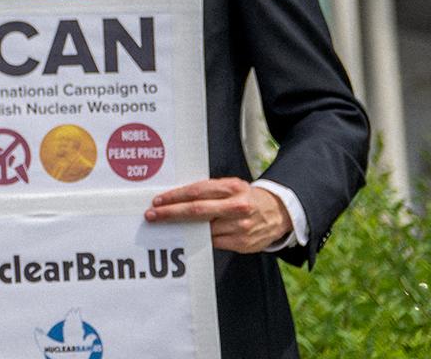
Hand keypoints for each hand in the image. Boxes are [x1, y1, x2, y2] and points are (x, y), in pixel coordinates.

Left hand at [146, 176, 291, 253]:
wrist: (278, 213)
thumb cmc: (246, 197)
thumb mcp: (231, 186)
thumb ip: (209, 191)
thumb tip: (177, 198)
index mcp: (232, 187)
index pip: (197, 191)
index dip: (175, 196)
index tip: (158, 201)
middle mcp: (237, 207)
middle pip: (197, 211)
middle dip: (171, 213)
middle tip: (152, 216)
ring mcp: (240, 227)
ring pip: (203, 230)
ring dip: (183, 229)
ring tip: (166, 227)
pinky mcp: (243, 244)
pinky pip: (214, 242)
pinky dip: (200, 239)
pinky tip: (189, 236)